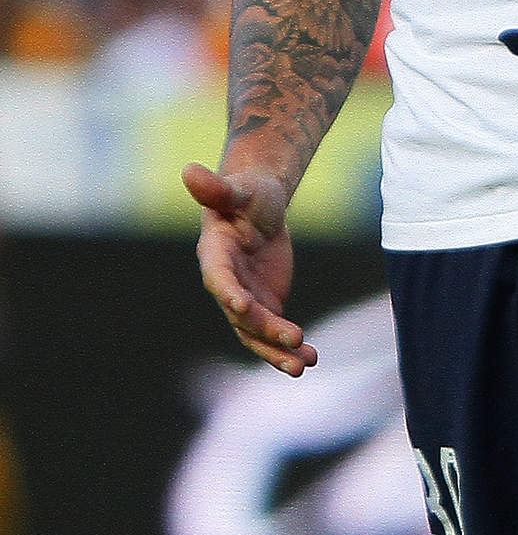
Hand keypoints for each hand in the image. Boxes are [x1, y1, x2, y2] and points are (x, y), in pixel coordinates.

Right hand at [182, 161, 317, 376]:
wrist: (259, 207)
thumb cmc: (246, 193)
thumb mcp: (237, 189)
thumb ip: (216, 188)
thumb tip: (189, 169)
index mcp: (215, 254)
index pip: (219, 278)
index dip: (229, 293)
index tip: (244, 307)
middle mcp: (226, 283)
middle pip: (242, 314)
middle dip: (266, 330)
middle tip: (295, 339)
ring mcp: (244, 297)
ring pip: (256, 333)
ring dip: (278, 351)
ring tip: (304, 365)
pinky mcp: (264, 304)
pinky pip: (274, 332)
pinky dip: (290, 346)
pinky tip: (312, 358)